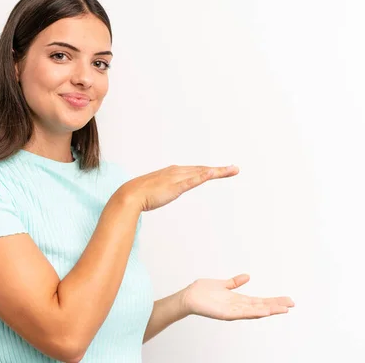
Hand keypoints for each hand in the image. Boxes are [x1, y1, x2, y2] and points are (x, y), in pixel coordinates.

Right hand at [120, 164, 238, 211]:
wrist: (129, 194)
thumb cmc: (140, 194)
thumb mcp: (157, 191)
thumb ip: (163, 190)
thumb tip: (164, 193)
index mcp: (173, 172)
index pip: (195, 171)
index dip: (209, 170)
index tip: (220, 171)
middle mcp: (177, 171)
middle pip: (202, 170)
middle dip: (219, 169)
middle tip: (235, 169)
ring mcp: (176, 178)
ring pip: (201, 173)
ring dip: (218, 171)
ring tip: (232, 170)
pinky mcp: (175, 186)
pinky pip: (192, 180)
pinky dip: (203, 176)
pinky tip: (212, 173)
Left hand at [181, 274, 294, 320]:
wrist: (188, 297)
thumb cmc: (202, 292)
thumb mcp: (222, 284)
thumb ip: (235, 282)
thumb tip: (247, 276)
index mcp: (238, 300)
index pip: (260, 301)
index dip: (273, 301)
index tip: (287, 300)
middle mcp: (237, 306)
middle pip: (261, 306)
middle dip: (276, 306)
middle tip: (292, 304)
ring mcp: (232, 311)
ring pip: (254, 311)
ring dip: (269, 310)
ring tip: (283, 309)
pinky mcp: (225, 314)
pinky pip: (242, 313)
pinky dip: (253, 312)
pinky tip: (264, 311)